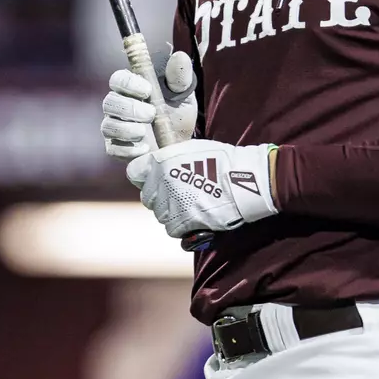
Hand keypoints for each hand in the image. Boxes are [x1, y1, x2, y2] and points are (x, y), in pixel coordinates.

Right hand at [100, 50, 196, 160]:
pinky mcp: (115, 148)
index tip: (147, 90)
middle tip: (151, 114)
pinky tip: (144, 148)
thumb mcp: (183, 95)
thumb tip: (179, 56)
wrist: (179, 147)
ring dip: (127, 129)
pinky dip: (128, 149)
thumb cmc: (178, 115)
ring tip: (145, 133)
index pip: (118, 79)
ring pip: (108, 125)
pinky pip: (112, 148)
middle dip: (130, 108)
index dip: (128, 83)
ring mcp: (114, 127)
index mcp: (130, 88)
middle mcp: (118, 106)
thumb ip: (179, 77)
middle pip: (109, 102)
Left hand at [126, 138, 277, 239]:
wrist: (244, 179)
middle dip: (160, 198)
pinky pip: (173, 230)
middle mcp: (162, 182)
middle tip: (179, 195)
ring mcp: (172, 202)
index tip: (154, 182)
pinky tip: (195, 218)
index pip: (134, 173)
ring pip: (161, 215)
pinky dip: (182, 227)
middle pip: (148, 198)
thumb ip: (170, 157)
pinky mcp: (184, 220)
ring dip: (173, 213)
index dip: (143, 178)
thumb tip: (159, 164)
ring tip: (192, 206)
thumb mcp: (191, 148)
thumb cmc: (222, 160)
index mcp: (161, 161)